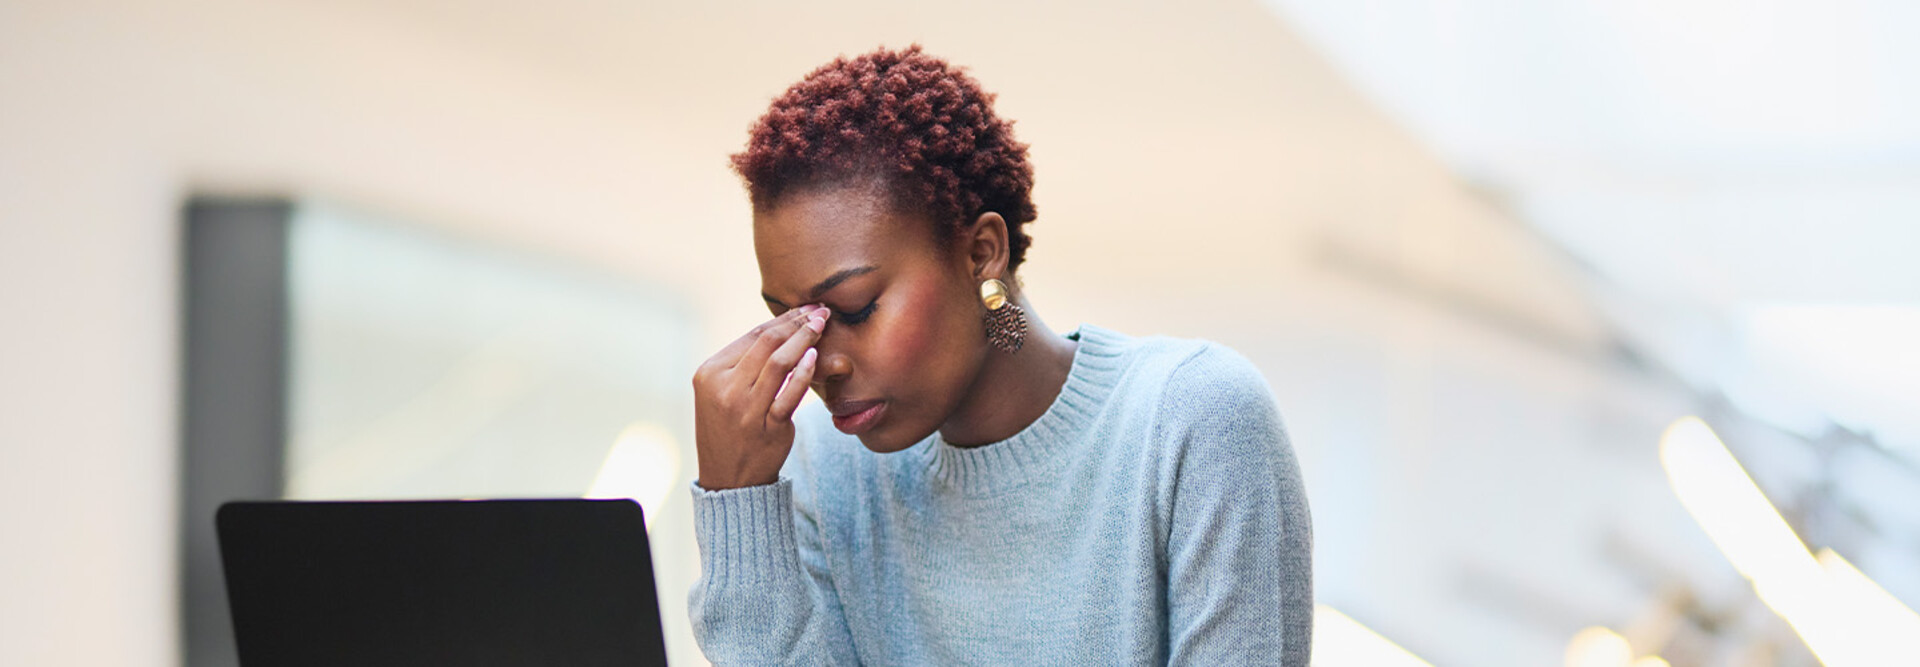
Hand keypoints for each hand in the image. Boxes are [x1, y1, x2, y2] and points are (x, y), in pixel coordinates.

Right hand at [691, 304, 829, 489]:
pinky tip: (816, 356)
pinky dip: (805, 372)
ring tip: (822, 325)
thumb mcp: (721, 393)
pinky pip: (790, 393)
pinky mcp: (768, 427)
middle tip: (820, 311)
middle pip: (766, 343)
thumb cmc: (729, 429)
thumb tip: (781, 327)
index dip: (781, 319)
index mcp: (709, 374)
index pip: (750, 336)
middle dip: (797, 322)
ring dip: (804, 338)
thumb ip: (743, 364)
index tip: (804, 308)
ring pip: (779, 362)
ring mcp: (745, 409)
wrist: (729, 480)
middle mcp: (724, 389)